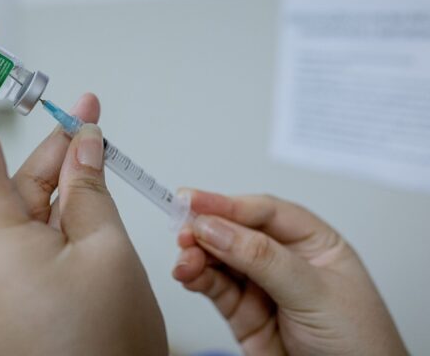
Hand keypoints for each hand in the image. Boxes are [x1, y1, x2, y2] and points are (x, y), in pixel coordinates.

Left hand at [0, 7, 166, 355]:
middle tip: (2, 59)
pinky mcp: (3, 269)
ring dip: (36, 144)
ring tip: (81, 113)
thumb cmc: (101, 349)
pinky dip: (46, 181)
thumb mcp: (106, 250)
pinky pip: (16, 209)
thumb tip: (81, 142)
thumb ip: (87, 186)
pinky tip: (77, 161)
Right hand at [173, 190, 406, 355]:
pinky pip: (213, 287)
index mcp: (313, 242)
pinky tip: (187, 274)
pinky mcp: (242, 312)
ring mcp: (261, 285)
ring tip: (185, 259)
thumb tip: (216, 227)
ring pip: (219, 258)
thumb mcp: (314, 292)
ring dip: (197, 254)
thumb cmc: (358, 343)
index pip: (265, 212)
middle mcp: (284, 259)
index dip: (228, 204)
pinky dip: (196, 278)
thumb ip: (263, 259)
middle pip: (236, 231)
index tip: (195, 201)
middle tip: (183, 230)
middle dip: (207, 228)